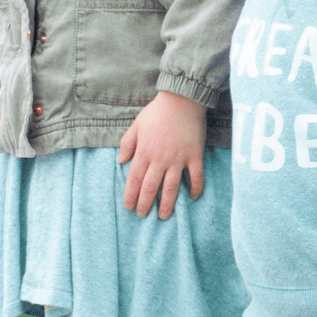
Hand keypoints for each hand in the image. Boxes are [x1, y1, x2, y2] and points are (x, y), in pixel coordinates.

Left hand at [118, 91, 205, 218]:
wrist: (182, 100)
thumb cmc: (157, 112)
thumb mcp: (136, 125)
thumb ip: (127, 143)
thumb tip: (120, 161)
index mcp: (144, 152)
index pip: (134, 179)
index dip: (130, 195)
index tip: (129, 207)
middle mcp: (160, 159)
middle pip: (151, 187)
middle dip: (145, 204)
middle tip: (143, 215)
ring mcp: (178, 159)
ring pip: (171, 187)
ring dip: (167, 204)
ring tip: (163, 216)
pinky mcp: (194, 156)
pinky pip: (196, 176)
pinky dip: (195, 188)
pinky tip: (193, 197)